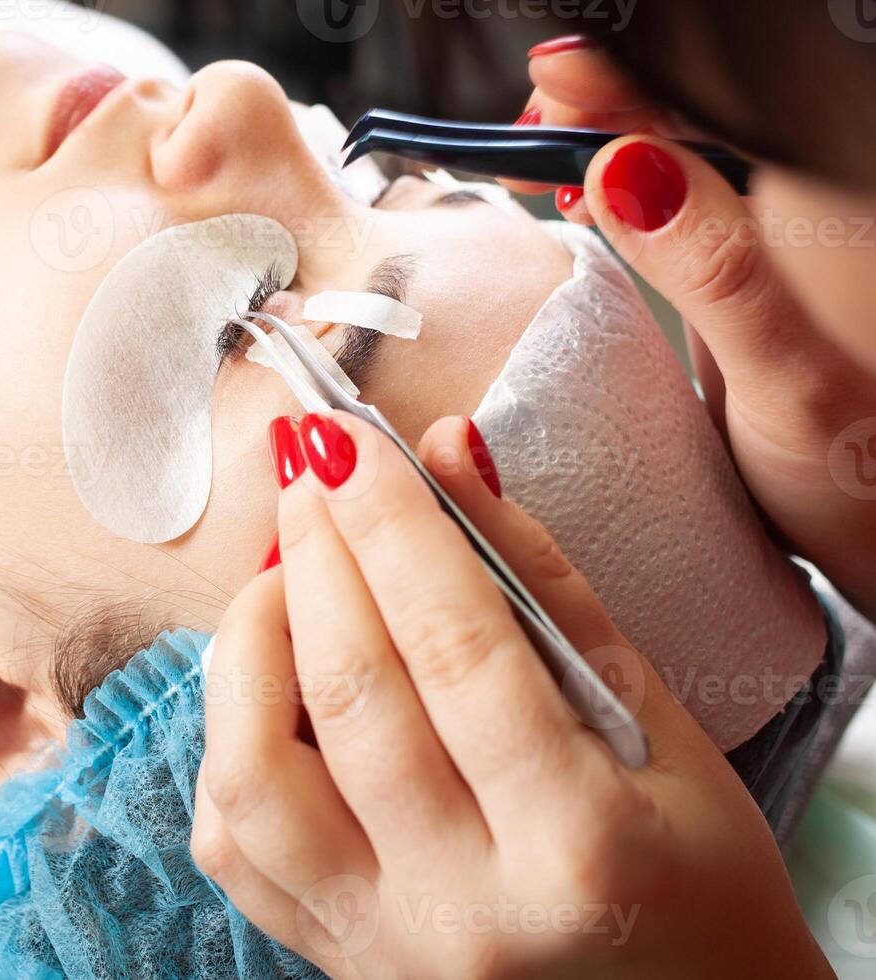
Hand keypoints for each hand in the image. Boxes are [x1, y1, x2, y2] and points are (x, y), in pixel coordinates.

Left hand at [192, 412, 831, 978]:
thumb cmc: (691, 873)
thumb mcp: (659, 726)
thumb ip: (545, 585)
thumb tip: (447, 455)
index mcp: (580, 845)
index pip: (458, 646)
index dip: (393, 525)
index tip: (351, 441)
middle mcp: (463, 906)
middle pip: (349, 695)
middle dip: (317, 556)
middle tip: (313, 475)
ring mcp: (381, 943)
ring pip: (252, 776)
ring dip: (250, 647)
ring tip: (283, 576)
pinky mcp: (331, 956)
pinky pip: (231, 845)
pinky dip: (229, 743)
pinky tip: (269, 686)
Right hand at [510, 37, 875, 615]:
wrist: (873, 533)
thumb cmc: (855, 472)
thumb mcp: (785, 379)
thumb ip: (716, 269)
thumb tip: (627, 168)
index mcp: (828, 209)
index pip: (722, 100)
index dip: (632, 79)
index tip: (556, 77)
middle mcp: (806, 209)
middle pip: (698, 109)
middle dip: (609, 99)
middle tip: (532, 130)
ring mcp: (771, 237)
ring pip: (683, 145)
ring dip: (609, 135)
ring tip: (546, 158)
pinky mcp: (743, 269)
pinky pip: (678, 192)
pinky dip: (622, 183)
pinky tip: (590, 200)